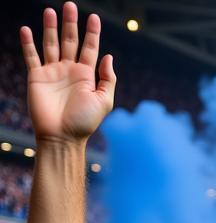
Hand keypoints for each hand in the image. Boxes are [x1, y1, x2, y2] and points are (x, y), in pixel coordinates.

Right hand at [21, 4, 115, 144]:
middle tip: (71, 5)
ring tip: (51, 11)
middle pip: (70, 41)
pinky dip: (28, 43)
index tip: (94, 17)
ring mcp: (52, 72)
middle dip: (70, 24)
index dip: (92, 33)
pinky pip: (31, 56)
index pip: (90, 49)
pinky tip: (27, 29)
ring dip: (50, 27)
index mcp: (87, 76)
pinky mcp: (37, 77)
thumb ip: (107, 79)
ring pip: (51, 44)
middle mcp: (69, 71)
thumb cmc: (84, 122)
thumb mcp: (103, 101)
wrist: (62, 136)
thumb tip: (108, 56)